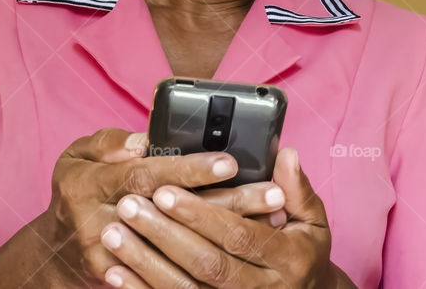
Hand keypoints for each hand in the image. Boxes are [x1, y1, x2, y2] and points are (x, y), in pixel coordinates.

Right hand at [38, 128, 282, 286]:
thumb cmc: (76, 191)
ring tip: (276, 218)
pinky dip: (217, 264)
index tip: (231, 162)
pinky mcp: (128, 279)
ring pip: (185, 252)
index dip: (191, 170)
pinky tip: (252, 250)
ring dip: (232, 234)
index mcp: (94, 185)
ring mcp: (117, 258)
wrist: (59, 250)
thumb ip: (108, 143)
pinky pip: (178, 277)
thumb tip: (142, 140)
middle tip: (274, 193)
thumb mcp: (78, 156)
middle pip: (177, 216)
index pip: (149, 175)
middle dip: (230, 204)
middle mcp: (103, 224)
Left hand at [100, 148, 350, 287]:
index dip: (201, 214)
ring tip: (114, 232)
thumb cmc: (303, 253)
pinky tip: (114, 271)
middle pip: (206, 264)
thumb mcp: (312, 221)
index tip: (167, 189)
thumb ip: (297, 189)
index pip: (238, 234)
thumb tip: (285, 155)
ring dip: (144, 263)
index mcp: (287, 259)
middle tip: (129, 205)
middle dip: (164, 234)